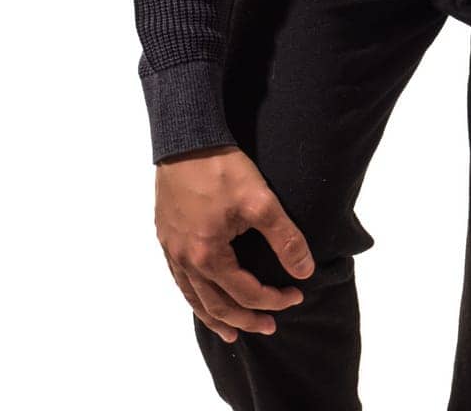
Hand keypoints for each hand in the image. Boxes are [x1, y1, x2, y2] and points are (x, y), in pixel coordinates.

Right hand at [154, 143, 315, 342]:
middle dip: (245, 319)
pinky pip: (179, 278)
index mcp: (208, 256)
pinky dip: (194, 295)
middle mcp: (184, 259)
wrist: (186, 137)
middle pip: (216, 305)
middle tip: (269, 327)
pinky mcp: (165, 235)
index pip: (245, 294)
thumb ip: (284, 238)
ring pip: (193, 297)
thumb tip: (305, 271)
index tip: (296, 294)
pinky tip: (201, 295)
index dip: (274, 300)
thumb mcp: (261, 201)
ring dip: (214, 317)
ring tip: (230, 332)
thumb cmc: (222, 168)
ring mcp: (171, 249)